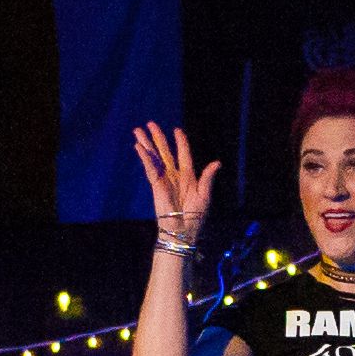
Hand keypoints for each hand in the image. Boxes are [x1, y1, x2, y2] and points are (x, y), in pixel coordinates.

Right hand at [133, 123, 219, 239]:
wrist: (183, 231)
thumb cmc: (195, 217)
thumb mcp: (205, 195)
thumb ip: (207, 177)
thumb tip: (216, 163)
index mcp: (187, 176)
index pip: (183, 154)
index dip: (180, 142)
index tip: (176, 130)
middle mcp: (174, 175)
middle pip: (164, 152)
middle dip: (157, 138)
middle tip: (150, 124)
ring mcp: (164, 179)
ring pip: (154, 157)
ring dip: (146, 144)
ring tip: (138, 131)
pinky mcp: (156, 185)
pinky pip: (150, 168)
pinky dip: (145, 157)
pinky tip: (139, 147)